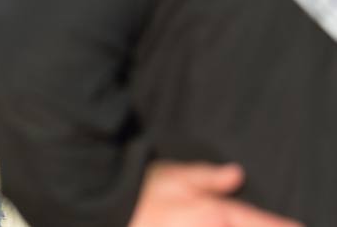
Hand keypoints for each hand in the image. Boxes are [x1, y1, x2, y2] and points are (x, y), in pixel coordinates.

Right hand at [128, 161, 303, 226]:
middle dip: (259, 226)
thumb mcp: (177, 174)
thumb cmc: (145, 189)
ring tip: (239, 221)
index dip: (278, 225)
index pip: (255, 221)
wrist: (116, 209)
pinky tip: (219, 223)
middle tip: (279, 224)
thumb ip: (208, 176)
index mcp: (214, 213)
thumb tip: (237, 174)